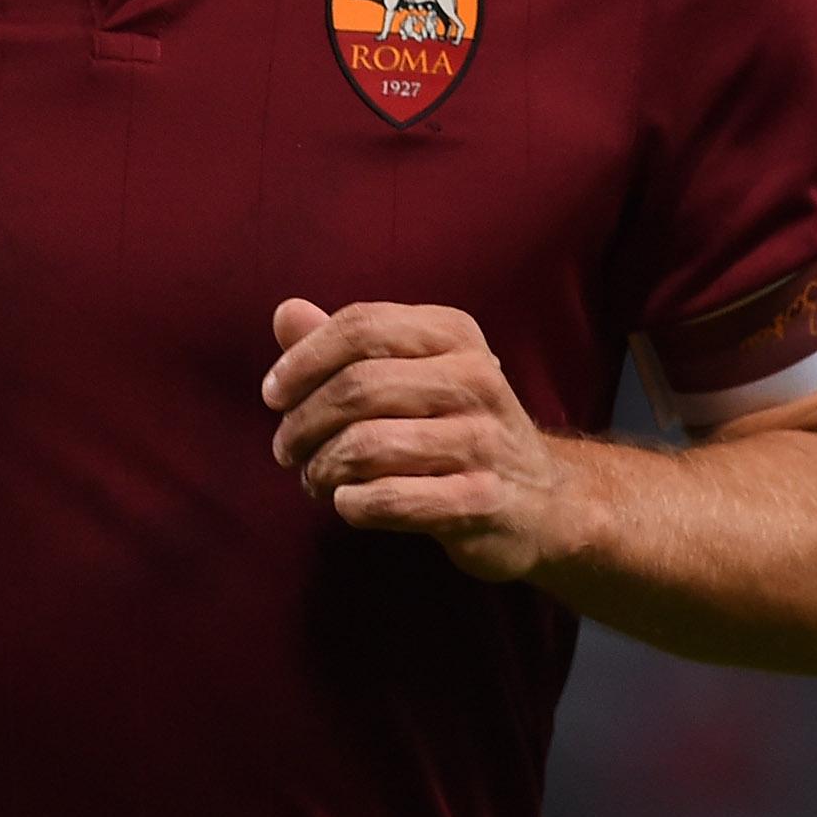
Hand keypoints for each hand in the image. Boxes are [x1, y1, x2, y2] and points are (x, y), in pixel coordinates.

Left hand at [261, 299, 575, 582]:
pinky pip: (392, 498)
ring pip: (368, 445)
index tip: (273, 396)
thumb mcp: (409, 373)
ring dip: (323, 468)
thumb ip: (346, 345)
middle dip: (304, 423)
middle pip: (357, 387)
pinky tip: (348, 504)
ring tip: (316, 480)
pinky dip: (353, 504)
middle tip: (286, 450)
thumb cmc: (454, 426)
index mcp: (454, 333)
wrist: (543, 501)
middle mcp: (476, 378)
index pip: (360, 327)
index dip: (302, 361)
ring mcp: (485, 441)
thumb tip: (285, 312)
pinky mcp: (483, 500)